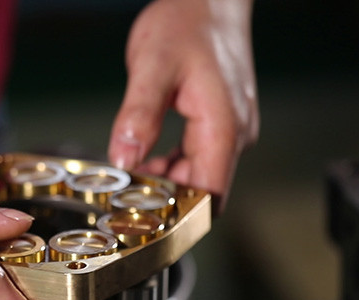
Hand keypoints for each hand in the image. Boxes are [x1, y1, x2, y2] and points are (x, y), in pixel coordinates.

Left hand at [108, 0, 258, 209]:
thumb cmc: (188, 21)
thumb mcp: (152, 66)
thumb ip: (139, 114)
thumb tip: (125, 158)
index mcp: (223, 127)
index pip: (208, 197)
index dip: (179, 215)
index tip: (145, 219)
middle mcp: (234, 134)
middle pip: (202, 191)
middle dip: (166, 202)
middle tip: (124, 202)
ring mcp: (229, 129)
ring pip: (199, 176)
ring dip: (166, 184)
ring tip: (128, 182)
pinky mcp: (219, 122)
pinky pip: (196, 158)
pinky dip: (171, 166)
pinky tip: (144, 160)